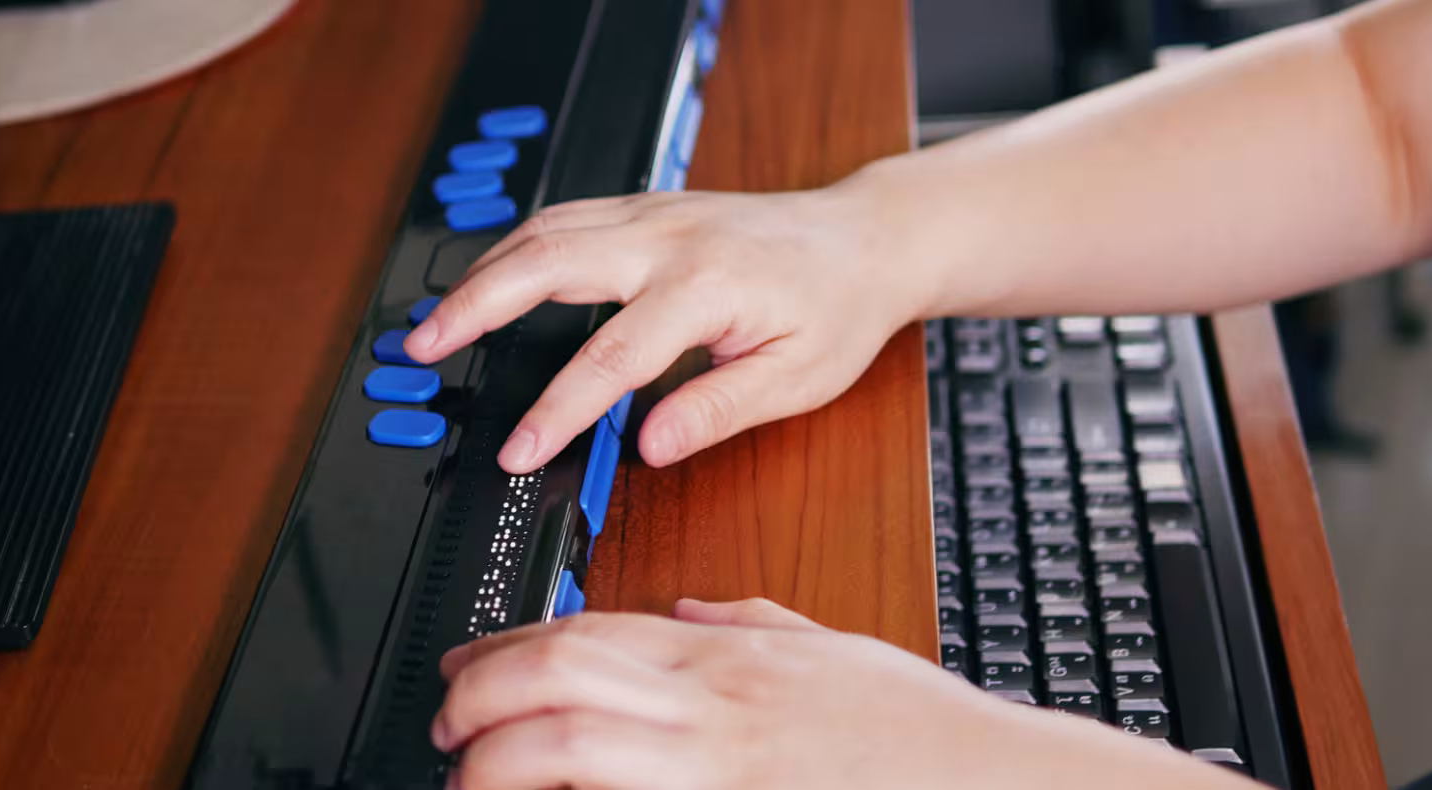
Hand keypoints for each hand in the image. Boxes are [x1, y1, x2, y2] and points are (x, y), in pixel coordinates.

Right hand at [401, 186, 933, 472]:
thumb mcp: (796, 379)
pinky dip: (514, 247)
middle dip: (476, 307)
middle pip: (548, 263)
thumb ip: (717, 410)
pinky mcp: (646, 207)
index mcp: (706, 286)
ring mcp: (653, 213)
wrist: (864, 239)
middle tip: (423, 349)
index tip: (517, 449)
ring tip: (436, 320)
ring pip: (545, 230)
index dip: (556, 410)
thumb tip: (650, 447)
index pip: (610, 356)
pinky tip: (489, 278)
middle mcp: (669, 238)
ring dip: (482, 272)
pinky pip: (564, 218)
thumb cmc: (836, 309)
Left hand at [433, 598, 1256, 789]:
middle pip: (560, 673)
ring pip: (571, 744)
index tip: (467, 668)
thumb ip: (747, 624)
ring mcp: (716, 767)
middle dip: (481, 693)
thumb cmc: (912, 731)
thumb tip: (687, 609)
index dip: (508, 645)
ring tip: (470, 778)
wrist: (984, 780)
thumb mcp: (825, 650)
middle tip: (448, 724)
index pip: (588, 630)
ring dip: (500, 761)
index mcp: (727, 656)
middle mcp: (711, 704)